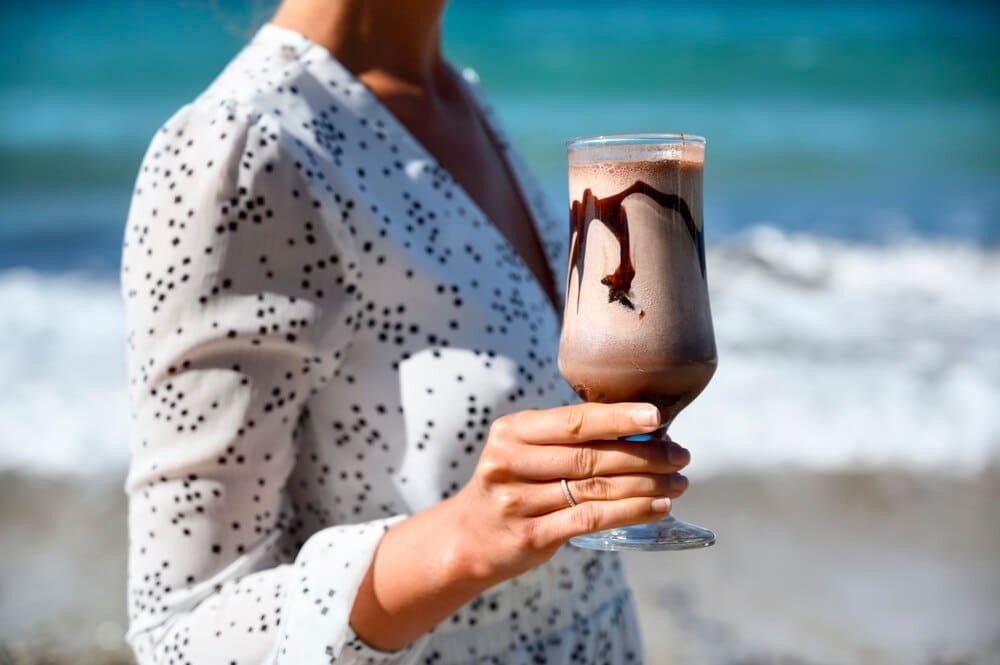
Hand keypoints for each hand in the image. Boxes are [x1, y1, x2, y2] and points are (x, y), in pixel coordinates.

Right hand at [448, 402, 690, 584]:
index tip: (656, 416)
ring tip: (679, 482)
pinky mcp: (531, 535)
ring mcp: (519, 502)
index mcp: (512, 432)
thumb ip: (567, 439)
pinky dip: (631, 512)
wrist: (468, 536)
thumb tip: (641, 429)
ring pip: (596, 489)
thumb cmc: (512, 483)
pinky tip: (658, 507)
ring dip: (646, 485)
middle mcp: (510, 463)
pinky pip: (591, 520)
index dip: (617, 418)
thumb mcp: (524, 450)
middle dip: (644, 455)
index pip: (573, 421)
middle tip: (681, 454)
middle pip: (590, 456)